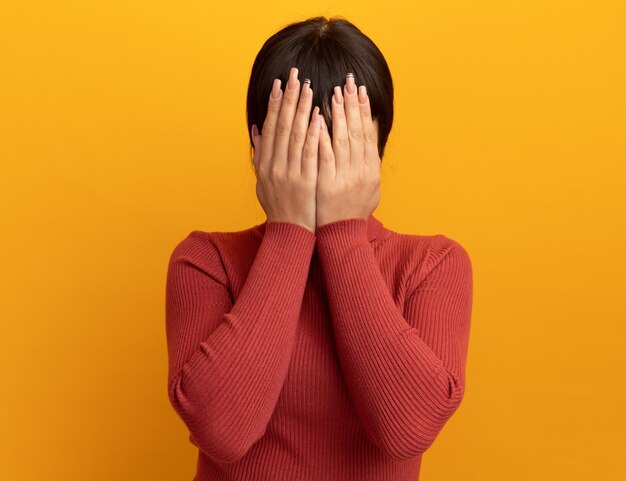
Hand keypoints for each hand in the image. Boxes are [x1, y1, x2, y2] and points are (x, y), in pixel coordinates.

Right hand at [251, 67, 321, 233]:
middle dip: (288, 98)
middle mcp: (273, 166)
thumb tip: (256, 129)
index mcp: (264, 164)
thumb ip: (260, 155)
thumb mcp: (262, 181)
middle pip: (281, 126)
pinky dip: (313, 134)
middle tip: (295, 75)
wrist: (289, 232)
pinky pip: (310, 154)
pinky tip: (318, 117)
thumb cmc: (278, 206)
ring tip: (307, 88)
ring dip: (301, 110)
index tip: (279, 83)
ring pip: (295, 136)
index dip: (274, 104)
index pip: (269, 128)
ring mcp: (289, 174)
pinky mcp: (305, 181)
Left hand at [316, 73, 380, 227]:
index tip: (361, 91)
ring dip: (338, 115)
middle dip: (352, 105)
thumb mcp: (371, 185)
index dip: (365, 111)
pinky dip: (321, 136)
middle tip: (348, 82)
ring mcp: (344, 178)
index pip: (368, 134)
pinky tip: (317, 120)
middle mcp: (360, 172)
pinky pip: (324, 156)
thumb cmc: (353, 209)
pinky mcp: (326, 183)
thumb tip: (373, 129)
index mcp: (371, 170)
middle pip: (357, 132)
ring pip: (342, 140)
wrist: (341, 235)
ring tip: (334, 93)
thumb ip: (370, 158)